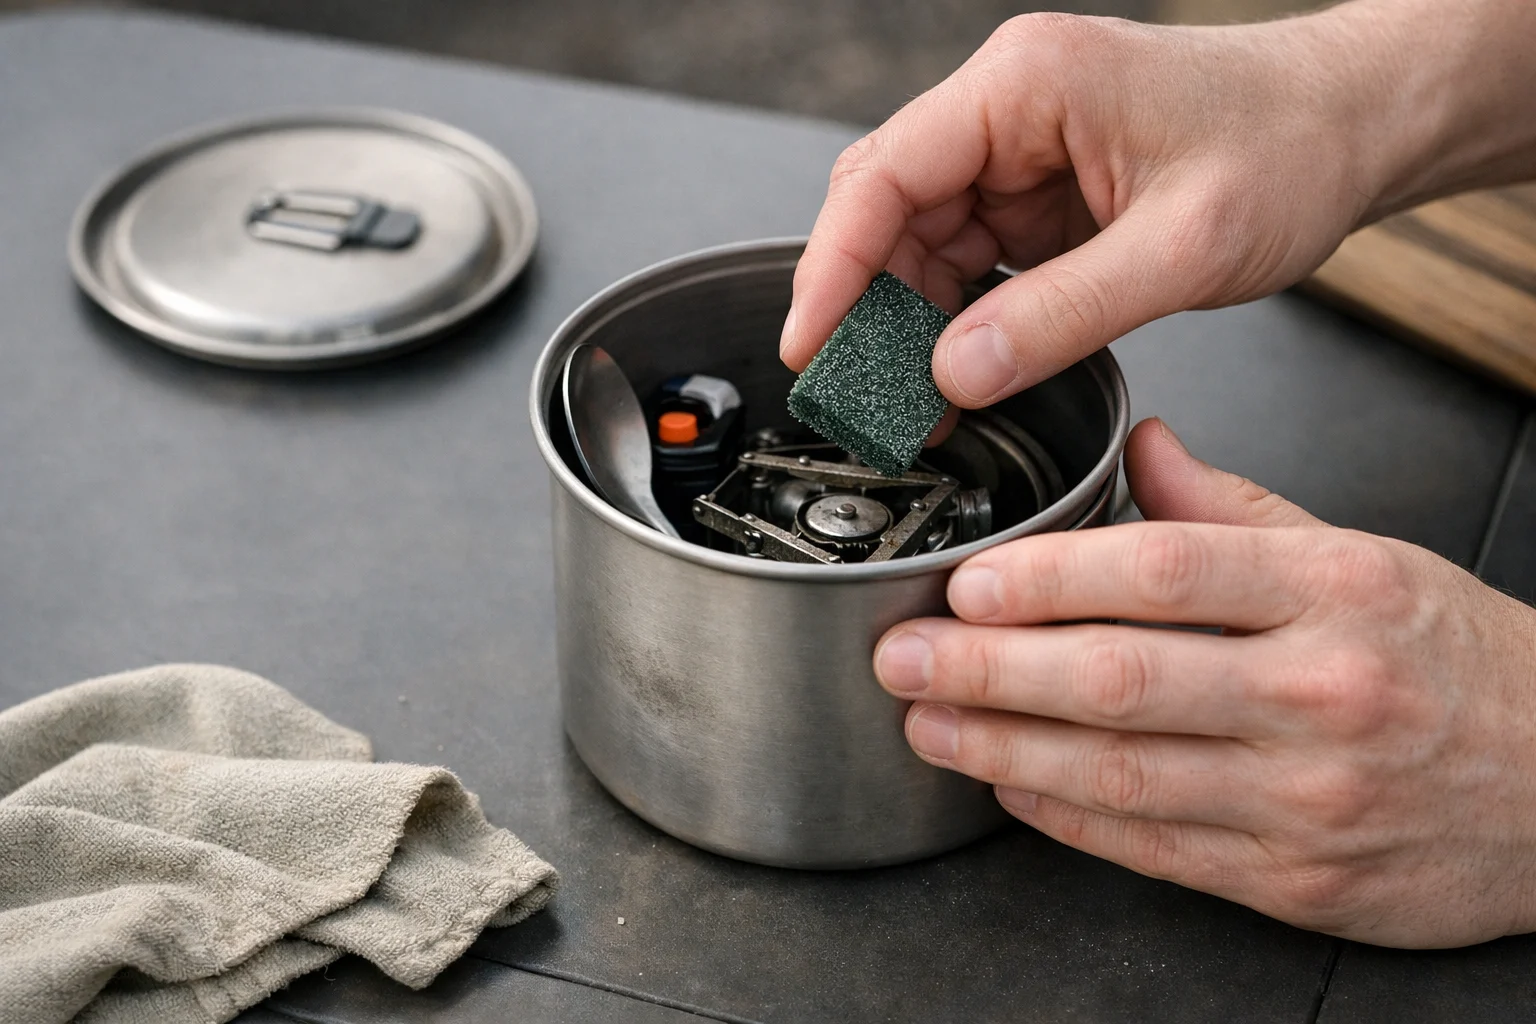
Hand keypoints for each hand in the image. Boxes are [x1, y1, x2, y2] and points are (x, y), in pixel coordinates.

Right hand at [780, 2, 1535, 406]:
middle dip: (863, 308)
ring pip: (918, 243)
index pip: (885, 174)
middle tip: (855, 398)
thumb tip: (958, 373)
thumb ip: (1063, 314)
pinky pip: (966, 262)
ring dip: (906, 326)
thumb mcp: (1183, 245)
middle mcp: (1007, 110)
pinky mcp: (1037, 195)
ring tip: (907, 407)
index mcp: (1025, 85)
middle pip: (886, 211)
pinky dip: (952, 324)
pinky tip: (954, 377)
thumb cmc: (1289, 146)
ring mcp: (1018, 153)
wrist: (1351, 126)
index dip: (832, 267)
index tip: (808, 345)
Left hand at [874, 418, 1535, 946]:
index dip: (1049, 580)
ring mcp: (1308, 796)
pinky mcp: (1296, 880)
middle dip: (989, 670)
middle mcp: (1321, 693)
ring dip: (1003, 747)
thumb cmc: (1458, 663)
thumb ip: (1237, 507)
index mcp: (1336, 592)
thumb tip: (1143, 446)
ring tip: (928, 722)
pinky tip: (1008, 784)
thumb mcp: (1364, 556)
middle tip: (904, 657)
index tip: (968, 583)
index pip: (1166, 574)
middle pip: (1122, 678)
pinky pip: (1154, 846)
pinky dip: (1066, 817)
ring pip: (1122, 773)